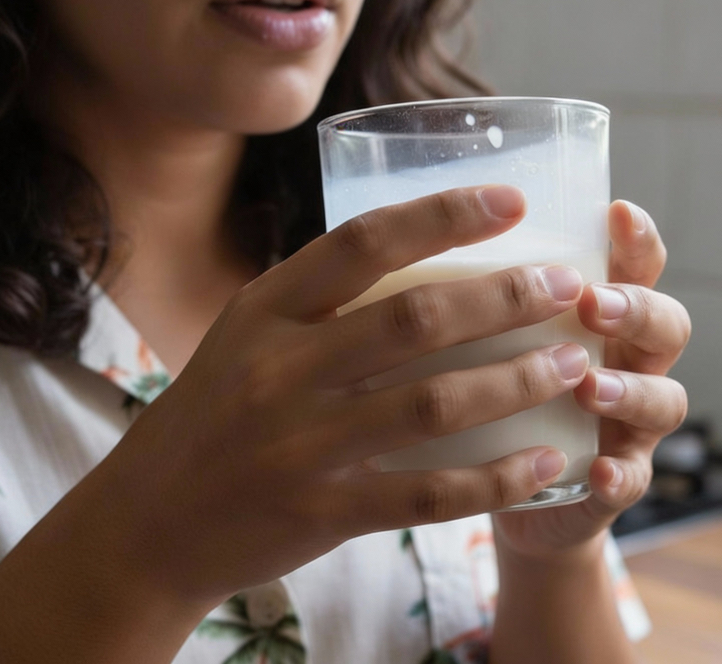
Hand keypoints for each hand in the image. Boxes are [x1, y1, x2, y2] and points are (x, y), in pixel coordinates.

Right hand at [93, 185, 588, 605]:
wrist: (147, 523)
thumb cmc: (213, 415)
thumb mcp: (245, 336)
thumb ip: (321, 301)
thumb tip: (423, 252)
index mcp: (264, 310)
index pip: (362, 241)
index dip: (444, 214)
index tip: (513, 199)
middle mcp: (280, 370)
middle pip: (415, 320)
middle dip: (506, 297)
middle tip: (569, 286)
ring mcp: (301, 446)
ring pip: (434, 404)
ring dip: (516, 380)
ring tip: (574, 363)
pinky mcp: (322, 513)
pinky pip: (428, 493)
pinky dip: (495, 477)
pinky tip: (545, 461)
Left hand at [493, 201, 689, 559]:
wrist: (509, 496)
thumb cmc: (492, 394)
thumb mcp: (485, 338)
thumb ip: (474, 295)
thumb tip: (406, 228)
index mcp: (603, 316)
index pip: (637, 264)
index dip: (637, 238)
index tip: (617, 212)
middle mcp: (631, 363)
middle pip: (666, 324)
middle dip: (635, 309)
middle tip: (588, 304)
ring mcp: (631, 426)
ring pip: (665, 400)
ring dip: (631, 390)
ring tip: (590, 386)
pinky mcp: (614, 484)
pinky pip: (631, 481)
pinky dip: (619, 476)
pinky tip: (598, 471)